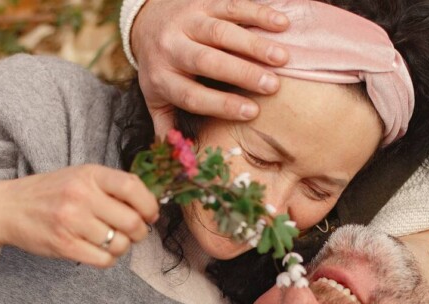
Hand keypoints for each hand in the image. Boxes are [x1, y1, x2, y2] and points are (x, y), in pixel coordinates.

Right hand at [0, 165, 158, 267]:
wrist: (8, 208)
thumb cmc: (51, 193)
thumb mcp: (81, 177)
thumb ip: (113, 187)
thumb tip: (151, 206)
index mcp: (90, 174)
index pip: (133, 187)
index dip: (149, 205)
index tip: (150, 214)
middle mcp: (81, 196)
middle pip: (132, 222)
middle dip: (140, 232)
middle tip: (134, 232)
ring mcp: (72, 222)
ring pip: (120, 244)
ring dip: (122, 247)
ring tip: (111, 240)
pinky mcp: (65, 246)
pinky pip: (104, 260)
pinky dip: (108, 259)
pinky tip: (99, 251)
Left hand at [131, 0, 289, 135]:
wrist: (145, 22)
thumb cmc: (161, 69)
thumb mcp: (156, 100)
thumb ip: (166, 129)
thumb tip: (178, 162)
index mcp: (162, 79)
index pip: (192, 95)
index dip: (221, 104)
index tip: (252, 112)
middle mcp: (171, 48)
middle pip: (207, 61)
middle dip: (241, 73)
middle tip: (272, 86)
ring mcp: (187, 22)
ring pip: (221, 31)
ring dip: (254, 44)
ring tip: (282, 58)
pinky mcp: (202, 1)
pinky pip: (231, 5)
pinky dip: (258, 12)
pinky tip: (281, 23)